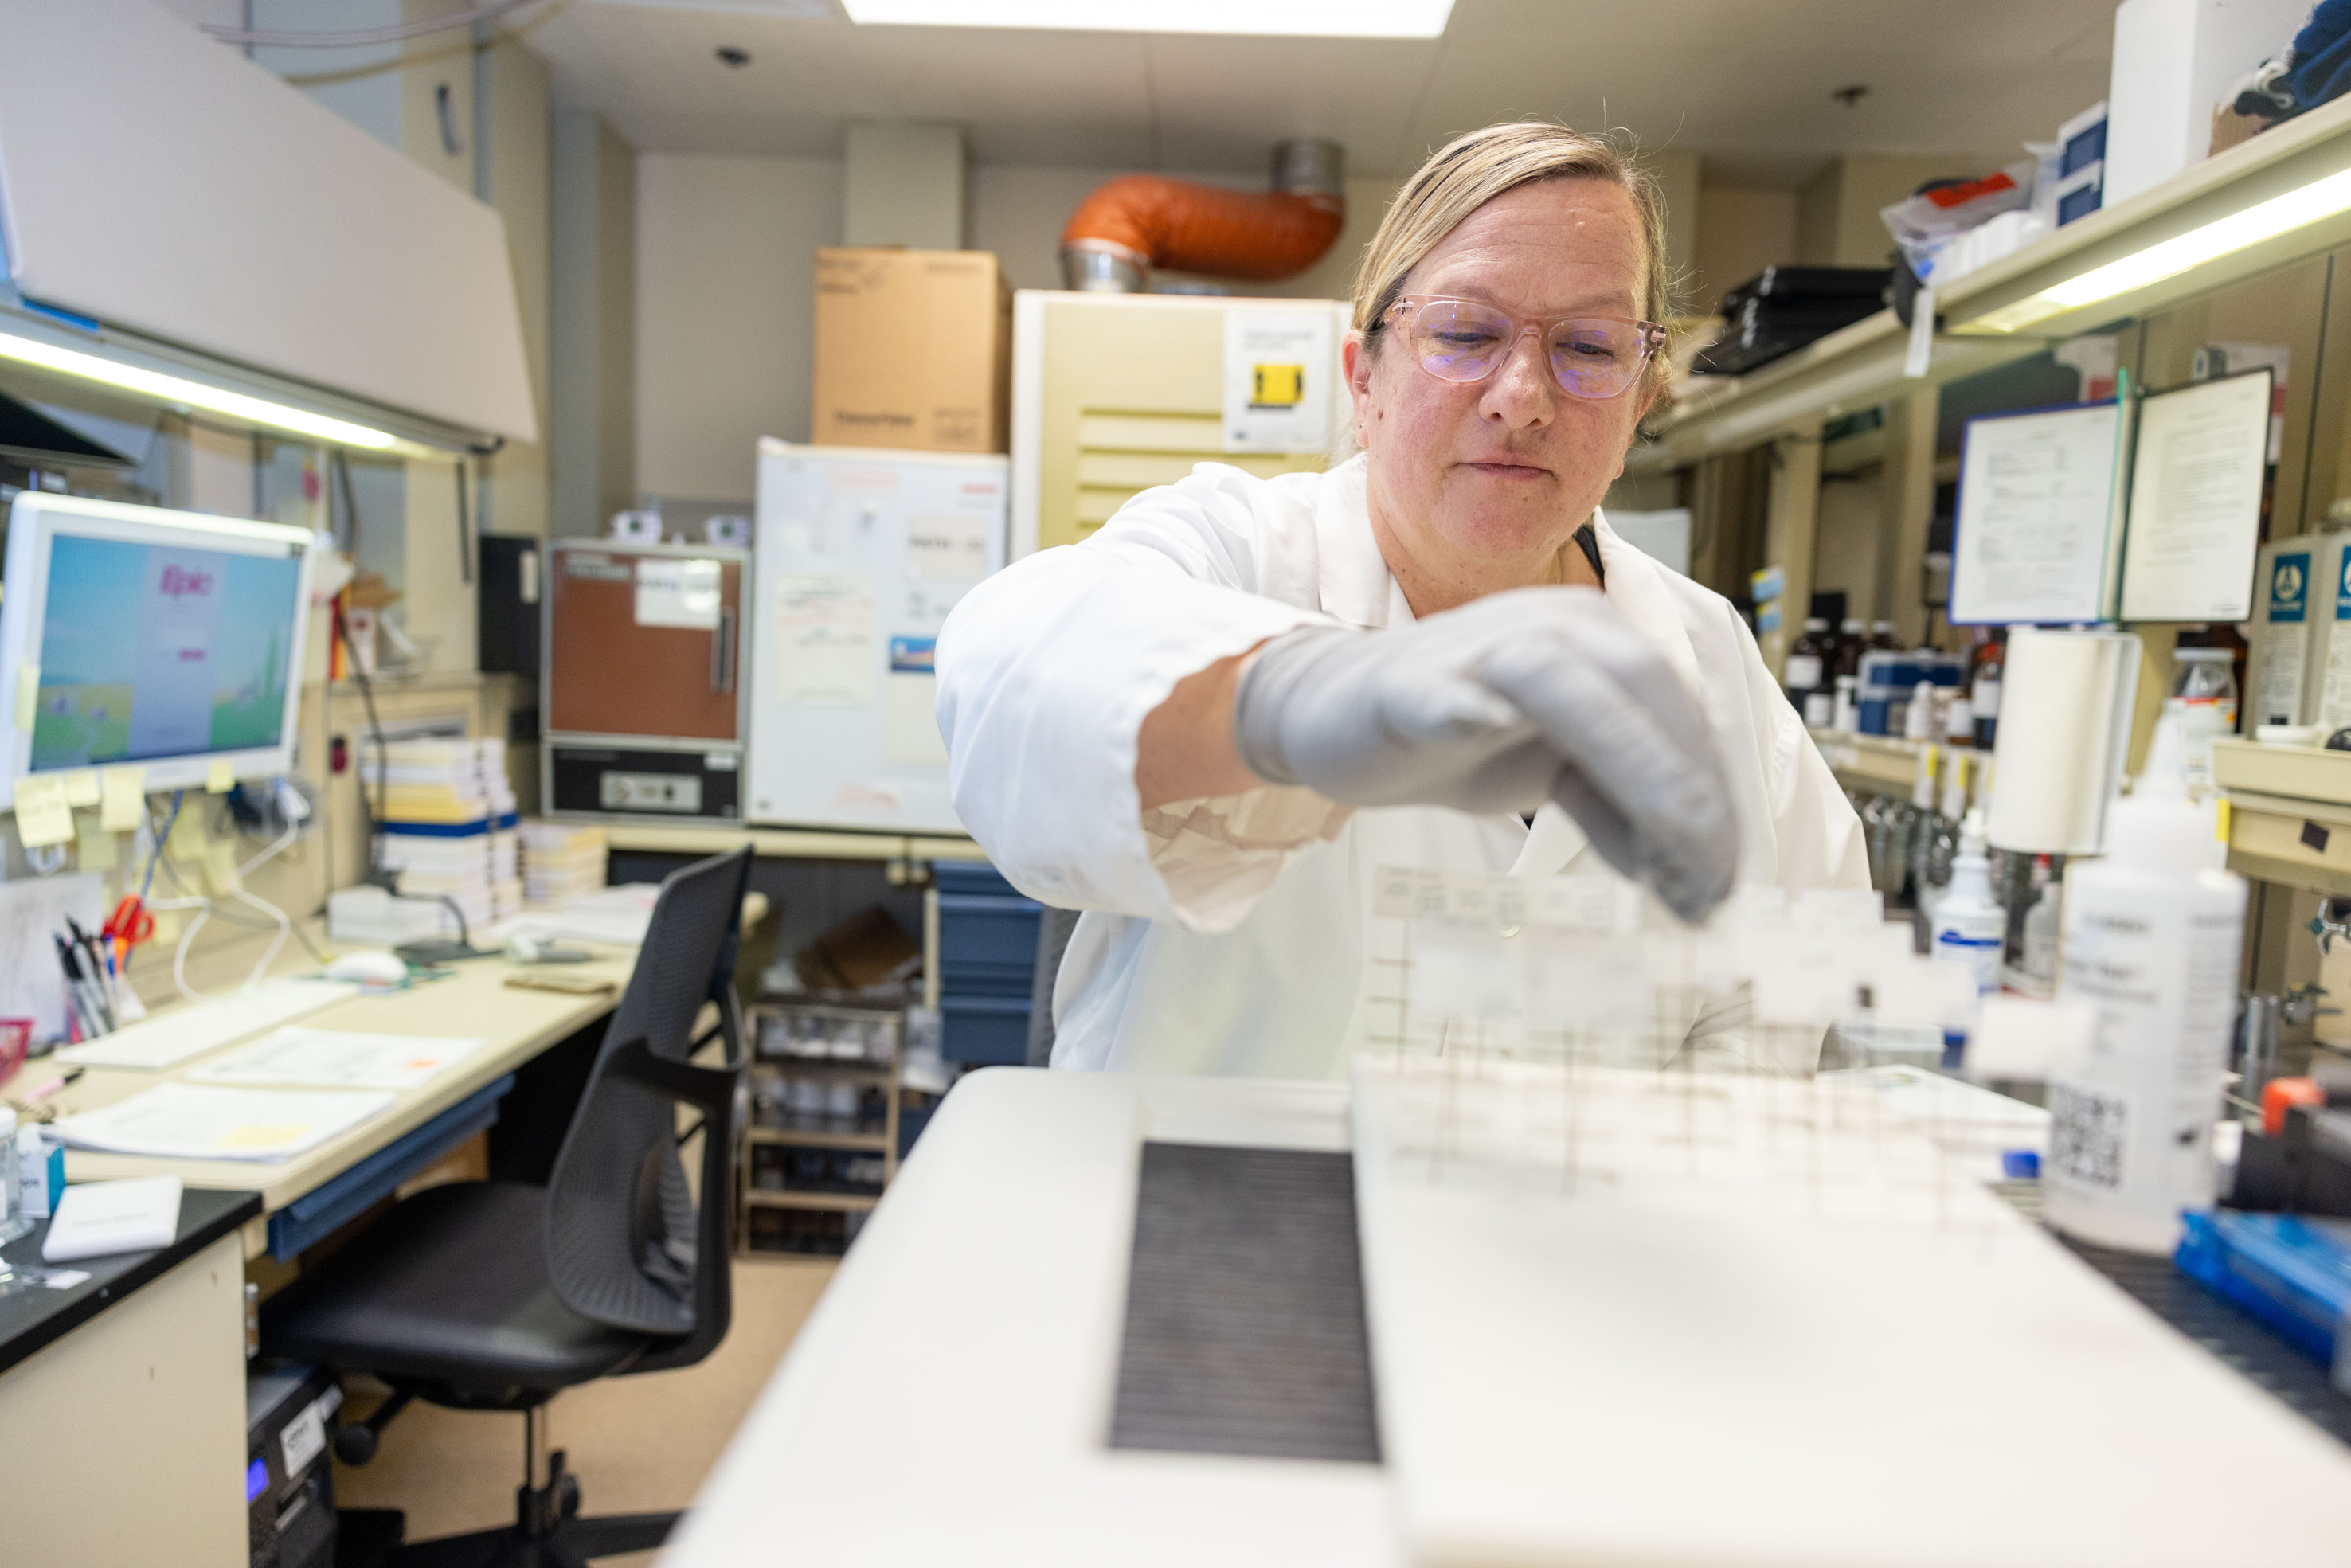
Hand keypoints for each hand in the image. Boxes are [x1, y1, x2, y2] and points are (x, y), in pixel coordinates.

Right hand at [1231, 586, 1737, 920]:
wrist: (1329, 711)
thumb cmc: (1455, 735)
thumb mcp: (1555, 774)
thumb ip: (1620, 808)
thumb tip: (1695, 883)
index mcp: (1593, 639)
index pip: (1677, 708)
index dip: (1712, 794)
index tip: (1722, 882)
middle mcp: (1546, 624)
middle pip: (1640, 684)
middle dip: (1686, 785)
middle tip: (1711, 882)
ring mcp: (1475, 650)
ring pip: (1564, 682)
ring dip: (1630, 760)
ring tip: (1670, 842)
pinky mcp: (1406, 687)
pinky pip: (1445, 698)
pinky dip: (1475, 713)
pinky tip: (1502, 744)